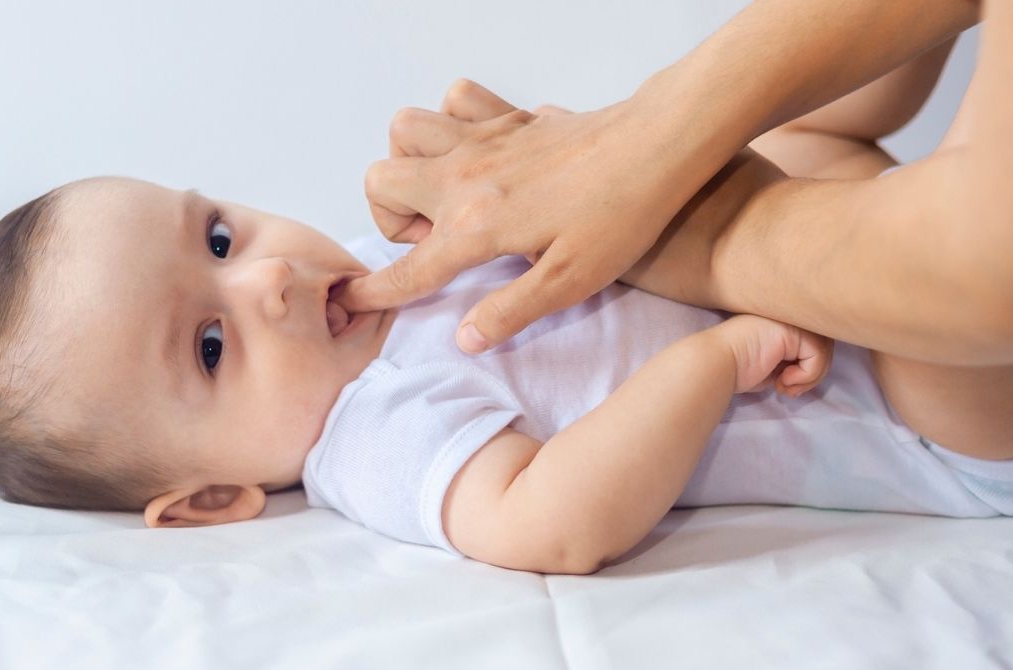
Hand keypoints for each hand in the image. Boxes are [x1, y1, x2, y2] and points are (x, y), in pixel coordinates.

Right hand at [338, 79, 704, 354]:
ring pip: (405, 131)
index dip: (375, 291)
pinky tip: (481, 156)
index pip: (409, 267)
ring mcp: (484, 140)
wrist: (660, 147)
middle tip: (435, 242)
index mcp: (475, 227)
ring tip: (446, 197)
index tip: (352, 302)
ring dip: (411, 162)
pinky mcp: (509, 118)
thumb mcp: (570, 284)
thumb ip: (509, 312)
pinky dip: (451, 121)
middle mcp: (466, 178)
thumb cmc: (623, 216)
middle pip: (382, 182)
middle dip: (390, 217)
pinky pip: (454, 102)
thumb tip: (464, 338)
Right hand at [715, 314, 833, 396]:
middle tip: (791, 390)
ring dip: (810, 377)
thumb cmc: (735, 368)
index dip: (808, 367)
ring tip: (787, 387)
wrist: (715, 363)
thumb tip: (813, 369)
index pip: (813, 340)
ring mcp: (789, 318)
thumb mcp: (771, 363)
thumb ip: (791, 359)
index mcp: (780, 320)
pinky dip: (806, 375)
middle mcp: (787, 315)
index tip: (787, 386)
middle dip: (813, 374)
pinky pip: (817, 355)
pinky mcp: (792, 329)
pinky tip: (784, 380)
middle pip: (823, 344)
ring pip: (824, 350)